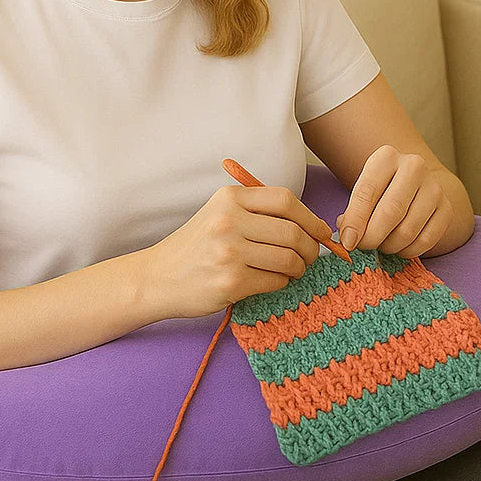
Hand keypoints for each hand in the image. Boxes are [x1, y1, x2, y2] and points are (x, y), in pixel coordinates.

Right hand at [146, 185, 333, 319]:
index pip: (285, 200)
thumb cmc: (195, 246)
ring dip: (298, 268)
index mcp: (229, 198)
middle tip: (309, 257)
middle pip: (292, 232)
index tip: (321, 231)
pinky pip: (275, 281)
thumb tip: (309, 223)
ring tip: (292, 270)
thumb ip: (256, 210)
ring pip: (288, 259)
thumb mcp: (218, 213)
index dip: (311, 217)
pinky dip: (281, 283)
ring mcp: (229, 252)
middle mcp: (229, 221)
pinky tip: (272, 280)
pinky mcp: (231, 281)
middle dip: (311, 248)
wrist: (158, 277)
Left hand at [336, 145, 455, 258]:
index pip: (367, 192)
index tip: (348, 242)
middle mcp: (414, 167)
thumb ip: (353, 213)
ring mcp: (434, 187)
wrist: (414, 183)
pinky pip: (426, 240)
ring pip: (408, 229)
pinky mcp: (447, 208)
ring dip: (390, 246)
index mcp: (387, 157)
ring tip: (381, 244)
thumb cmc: (381, 189)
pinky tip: (399, 247)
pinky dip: (408, 251)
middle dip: (373, 236)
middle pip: (391, 211)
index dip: (355, 221)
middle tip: (364, 247)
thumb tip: (349, 239)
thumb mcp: (363, 191)